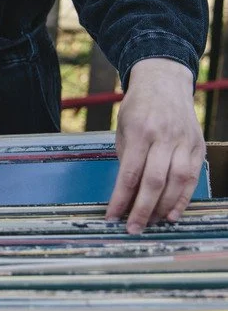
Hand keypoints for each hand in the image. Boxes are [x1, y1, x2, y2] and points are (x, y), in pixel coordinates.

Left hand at [106, 58, 205, 233]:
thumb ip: (127, 158)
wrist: (165, 82)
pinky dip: (183, 198)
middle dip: (142, 209)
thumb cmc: (138, 108)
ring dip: (164, 207)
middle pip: (154, 181)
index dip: (121, 199)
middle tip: (133, 228)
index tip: (112, 216)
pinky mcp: (198, 146)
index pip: (130, 174)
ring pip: (177, 182)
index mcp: (141, 133)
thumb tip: (126, 192)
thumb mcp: (123, 129)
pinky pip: (192, 177)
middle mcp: (165, 138)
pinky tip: (173, 213)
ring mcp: (184, 142)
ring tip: (152, 224)